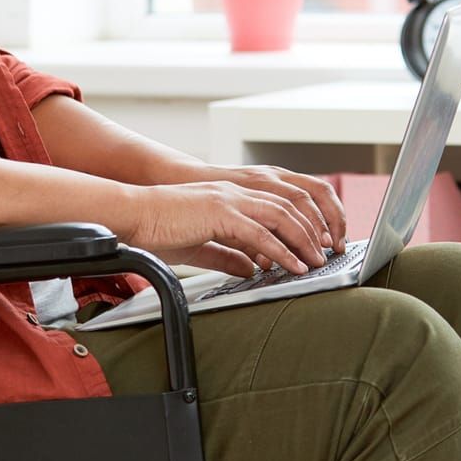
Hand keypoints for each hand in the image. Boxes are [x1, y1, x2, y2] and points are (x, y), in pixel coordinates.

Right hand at [166, 163, 346, 253]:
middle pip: (293, 203)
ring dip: (304, 240)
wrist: (132, 216)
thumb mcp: (200, 244)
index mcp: (235, 195)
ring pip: (283, 215)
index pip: (284, 202)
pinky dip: (282, 251)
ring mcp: (230, 199)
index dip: (307, 222)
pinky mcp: (221, 213)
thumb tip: (250, 269)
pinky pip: (261, 233)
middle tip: (328, 253)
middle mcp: (238, 191)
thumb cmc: (159, 229)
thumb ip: (227, 255)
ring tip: (316, 262)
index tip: (318, 245)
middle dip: (316, 228)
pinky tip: (293, 267)